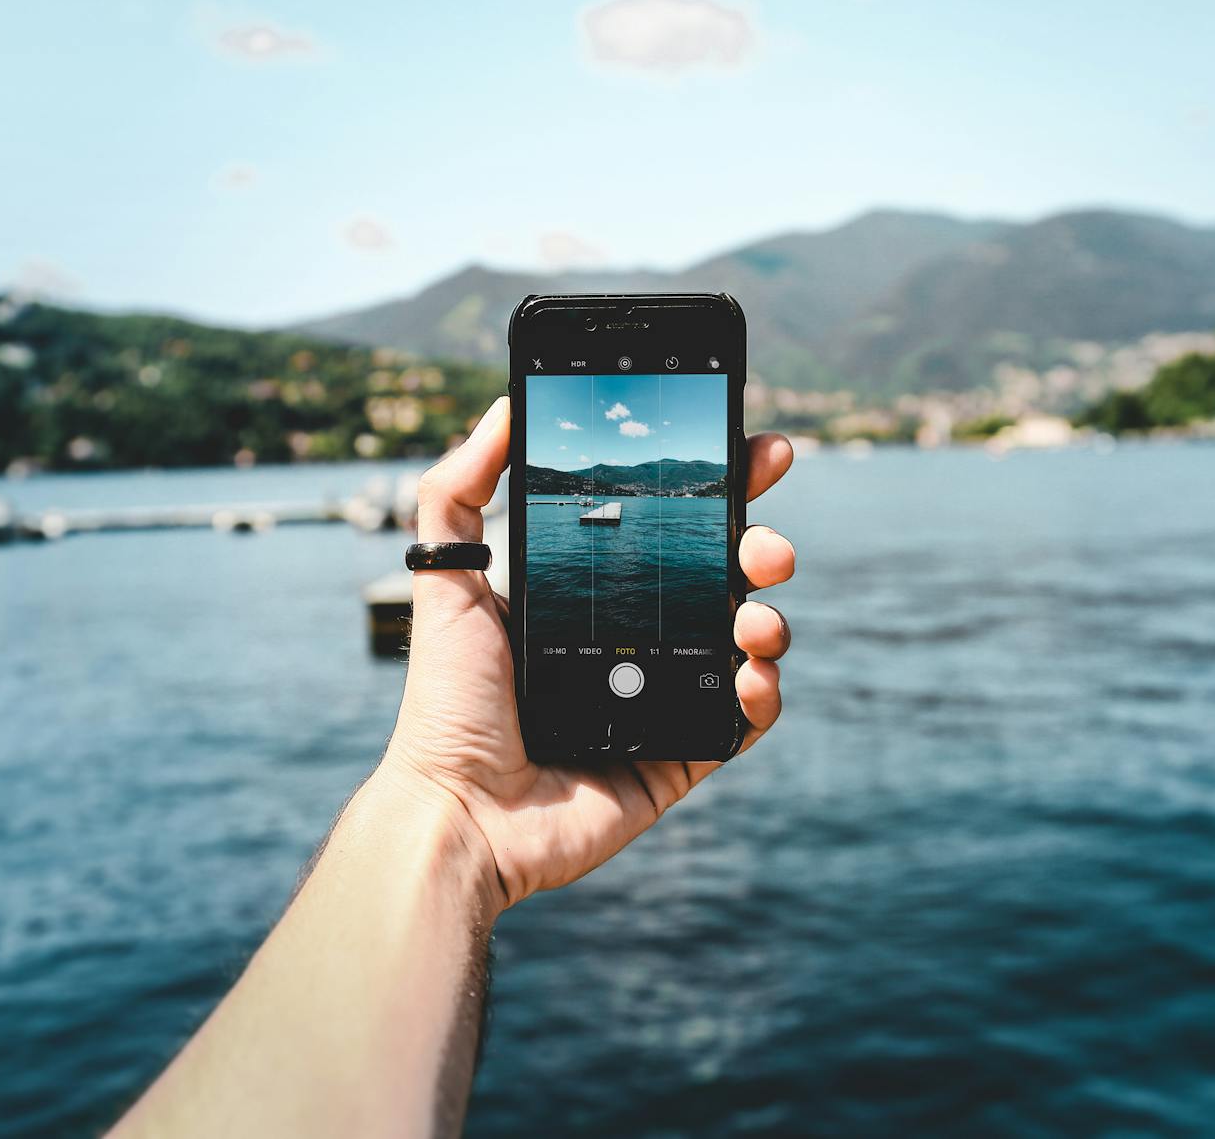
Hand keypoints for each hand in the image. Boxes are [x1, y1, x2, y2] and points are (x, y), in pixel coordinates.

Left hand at [377, 397, 796, 910]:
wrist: (459, 809)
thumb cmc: (447, 700)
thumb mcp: (445, 577)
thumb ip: (458, 487)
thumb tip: (503, 405)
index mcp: (593, 591)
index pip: (671, 524)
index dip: (720, 486)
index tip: (756, 451)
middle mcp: (636, 638)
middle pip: (725, 576)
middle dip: (762, 544)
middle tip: (767, 541)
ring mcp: (664, 697)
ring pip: (747, 642)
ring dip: (769, 618)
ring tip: (755, 618)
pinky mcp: (681, 757)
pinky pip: (744, 721)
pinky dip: (764, 696)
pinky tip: (753, 677)